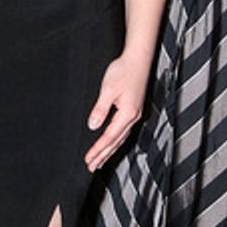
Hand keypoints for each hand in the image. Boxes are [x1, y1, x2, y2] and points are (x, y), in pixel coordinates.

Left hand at [84, 49, 150, 171]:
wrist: (138, 59)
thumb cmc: (123, 71)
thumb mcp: (107, 89)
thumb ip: (100, 109)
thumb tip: (93, 126)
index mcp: (128, 113)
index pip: (109, 137)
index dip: (98, 150)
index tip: (88, 159)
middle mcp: (134, 117)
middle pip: (116, 142)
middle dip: (104, 156)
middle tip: (92, 167)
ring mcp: (136, 114)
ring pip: (121, 138)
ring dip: (110, 151)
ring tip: (100, 161)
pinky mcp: (135, 110)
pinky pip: (124, 131)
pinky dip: (116, 141)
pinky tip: (112, 144)